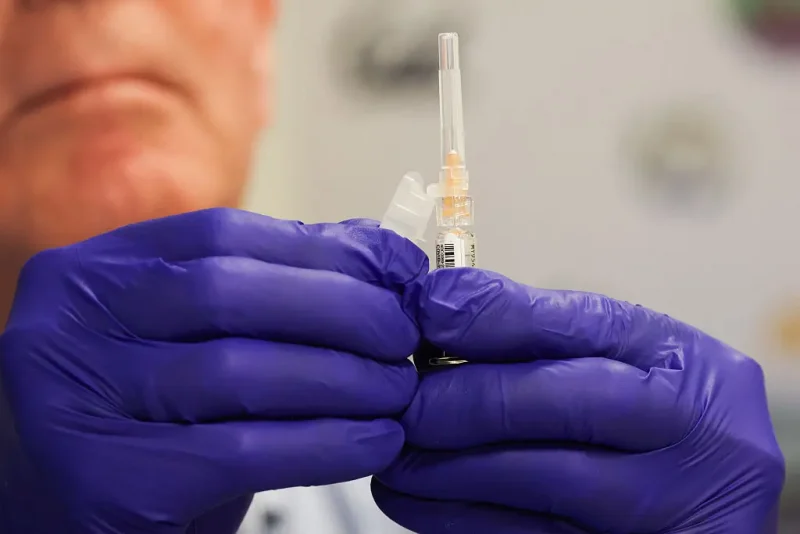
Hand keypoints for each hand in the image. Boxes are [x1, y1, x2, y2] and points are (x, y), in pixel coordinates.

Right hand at [0, 208, 426, 532]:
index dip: (325, 250)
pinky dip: (325, 443)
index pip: (222, 234)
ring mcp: (77, 405)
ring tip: (397, 389)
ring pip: (241, 372)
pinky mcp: (111, 484)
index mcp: (96, 273)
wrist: (72, 508)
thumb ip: (270, 285)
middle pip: (229, 293)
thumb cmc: (148, 416)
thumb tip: (377, 254)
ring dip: (344, 379)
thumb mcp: (190, 336)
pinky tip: (374, 441)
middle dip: (341, 310)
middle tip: (403, 336)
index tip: (396, 271)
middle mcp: (70, 327)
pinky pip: (244, 451)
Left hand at [374, 268, 784, 533]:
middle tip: (399, 401)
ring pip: (534, 481)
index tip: (426, 310)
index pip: (575, 325)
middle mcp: (687, 433)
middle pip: (551, 403)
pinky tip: (416, 499)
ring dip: (443, 466)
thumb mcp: (624, 356)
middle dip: (456, 401)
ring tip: (394, 454)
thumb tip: (440, 304)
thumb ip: (541, 330)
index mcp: (679, 363)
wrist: (711, 492)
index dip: (487, 316)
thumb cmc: (658, 413)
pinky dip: (457, 517)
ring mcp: (664, 507)